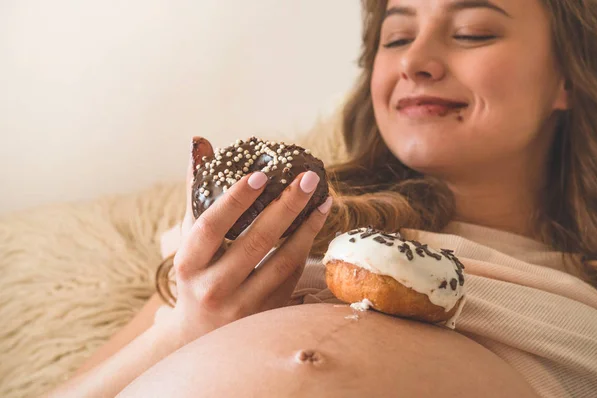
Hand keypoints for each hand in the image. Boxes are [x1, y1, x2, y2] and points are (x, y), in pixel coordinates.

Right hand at [161, 137, 332, 345]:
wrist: (198, 335)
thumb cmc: (195, 273)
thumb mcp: (188, 237)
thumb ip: (195, 191)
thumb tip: (200, 142)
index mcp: (188, 264)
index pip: (211, 226)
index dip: (236, 199)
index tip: (261, 173)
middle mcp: (213, 288)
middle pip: (256, 241)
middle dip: (287, 205)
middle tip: (309, 177)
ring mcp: (241, 305)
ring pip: (282, 261)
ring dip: (307, 227)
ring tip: (323, 200)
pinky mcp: (265, 315)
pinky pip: (291, 277)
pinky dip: (306, 248)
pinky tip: (315, 225)